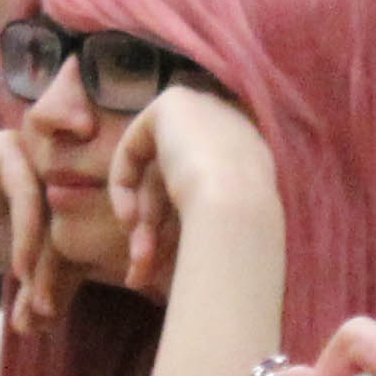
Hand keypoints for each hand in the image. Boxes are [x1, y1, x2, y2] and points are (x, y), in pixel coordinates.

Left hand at [103, 81, 276, 305]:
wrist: (239, 210)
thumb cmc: (238, 236)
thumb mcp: (214, 237)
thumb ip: (190, 234)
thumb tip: (150, 270)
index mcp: (251, 166)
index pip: (201, 192)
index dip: (176, 228)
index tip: (158, 265)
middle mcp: (233, 135)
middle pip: (176, 186)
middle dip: (154, 234)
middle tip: (141, 273)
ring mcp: (207, 112)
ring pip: (156, 173)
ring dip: (143, 225)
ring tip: (138, 265)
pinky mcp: (176, 102)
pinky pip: (137, 143)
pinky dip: (125, 181)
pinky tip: (128, 217)